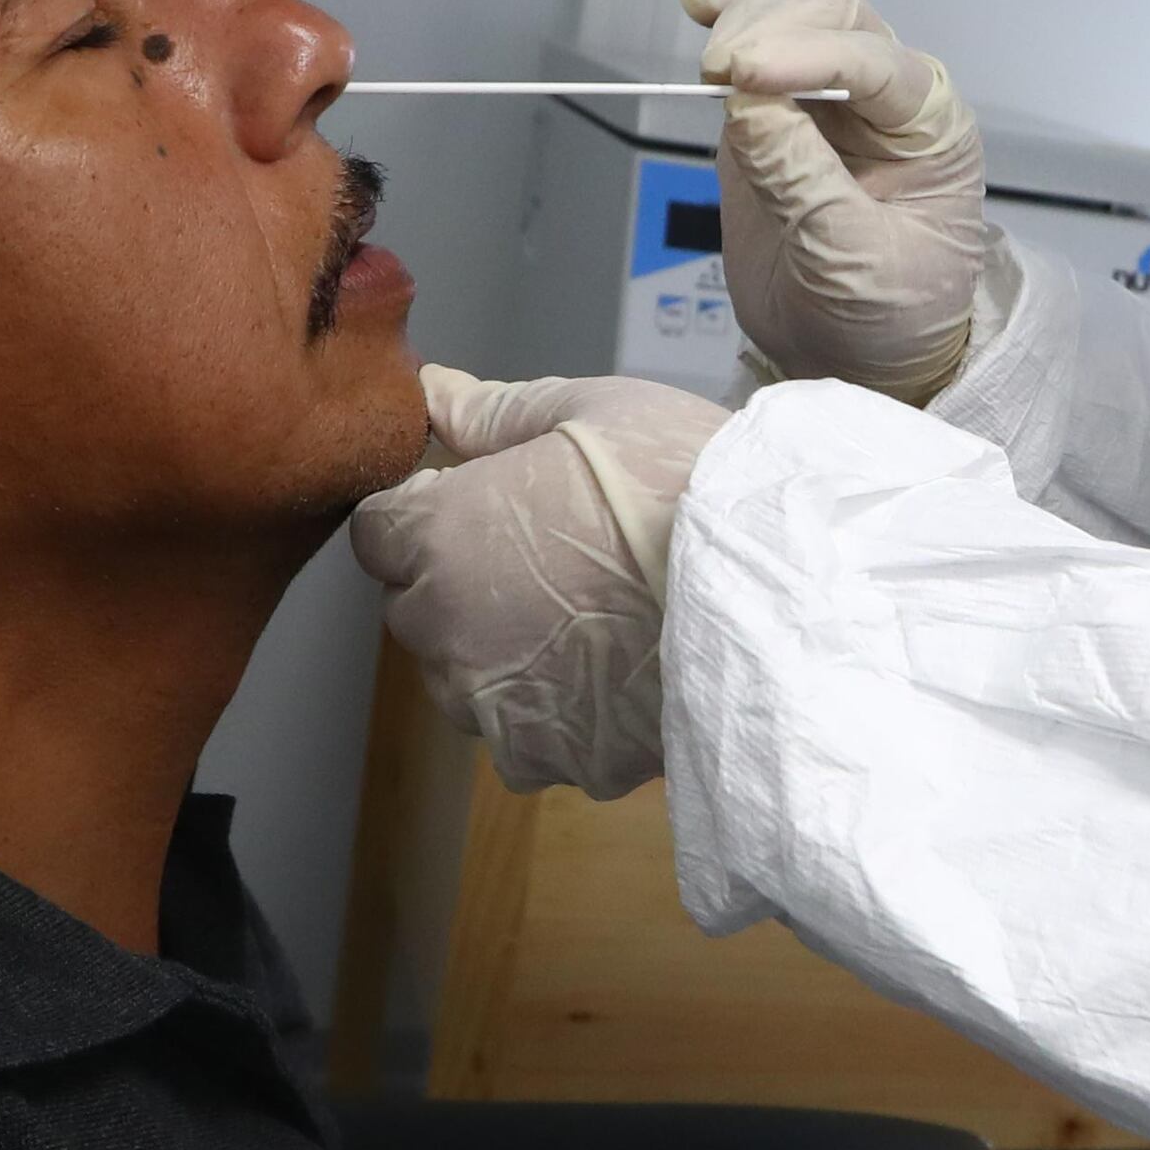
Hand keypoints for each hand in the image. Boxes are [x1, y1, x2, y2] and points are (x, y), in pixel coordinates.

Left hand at [345, 368, 721, 799]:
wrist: (770, 585)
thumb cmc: (677, 478)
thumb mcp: (587, 411)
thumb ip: (490, 411)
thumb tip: (431, 391)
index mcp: (437, 535)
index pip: (378, 532)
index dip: (428, 514)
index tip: (489, 506)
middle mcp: (444, 629)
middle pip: (417, 610)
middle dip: (460, 586)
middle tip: (551, 560)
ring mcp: (494, 704)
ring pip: (465, 682)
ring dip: (501, 658)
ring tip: (590, 622)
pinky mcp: (551, 758)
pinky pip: (525, 742)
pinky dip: (555, 718)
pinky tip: (612, 676)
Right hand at [680, 0, 989, 403]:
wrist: (860, 360)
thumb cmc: (888, 316)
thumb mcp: (855, 263)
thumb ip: (803, 182)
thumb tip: (748, 107)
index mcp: (930, 130)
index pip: (873, 63)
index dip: (809, 57)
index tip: (745, 75)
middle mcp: (885, 99)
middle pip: (834, 16)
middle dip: (772, 30)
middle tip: (720, 75)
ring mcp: (828, 99)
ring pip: (793, 16)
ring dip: (746, 20)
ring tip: (710, 62)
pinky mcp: (775, 115)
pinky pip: (755, 48)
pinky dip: (726, 14)